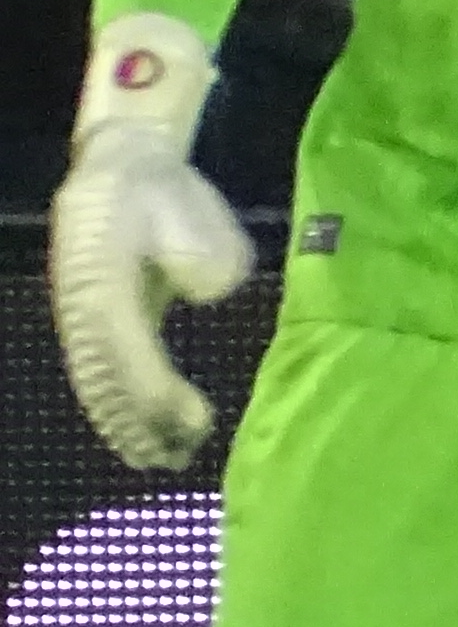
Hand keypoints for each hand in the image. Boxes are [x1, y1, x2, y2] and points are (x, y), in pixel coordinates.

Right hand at [47, 15, 247, 473]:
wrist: (118, 166)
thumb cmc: (159, 190)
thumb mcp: (184, 206)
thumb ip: (198, 250)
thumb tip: (207, 289)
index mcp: (104, 277)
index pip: (130, 348)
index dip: (159, 391)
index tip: (196, 420)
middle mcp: (83, 304)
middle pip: (108, 376)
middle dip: (142, 422)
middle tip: (182, 457)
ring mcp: (82, 316)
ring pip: (97, 383)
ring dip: (127, 425)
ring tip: (163, 461)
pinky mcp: (95, 321)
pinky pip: (98, 375)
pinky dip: (115, 410)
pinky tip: (139, 440)